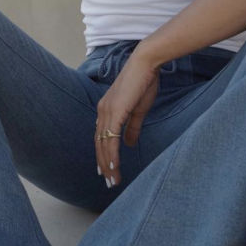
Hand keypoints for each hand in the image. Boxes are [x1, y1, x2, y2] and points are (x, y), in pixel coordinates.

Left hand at [95, 51, 160, 187]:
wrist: (145, 64)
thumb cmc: (144, 82)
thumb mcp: (138, 109)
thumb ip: (132, 127)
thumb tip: (128, 144)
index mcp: (106, 110)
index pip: (102, 138)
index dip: (104, 155)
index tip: (107, 170)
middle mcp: (102, 112)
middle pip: (99, 144)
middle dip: (104, 165)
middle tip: (109, 182)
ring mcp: (107, 111)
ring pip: (104, 144)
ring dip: (108, 164)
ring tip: (113, 180)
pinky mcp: (115, 111)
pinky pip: (111, 138)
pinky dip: (112, 153)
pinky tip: (115, 166)